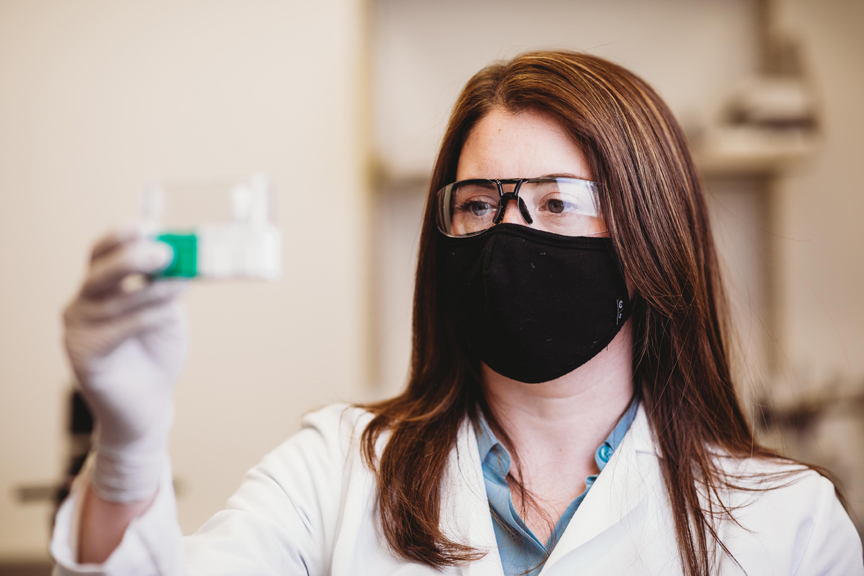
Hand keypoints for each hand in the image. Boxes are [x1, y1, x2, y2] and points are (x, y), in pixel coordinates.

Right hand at [64, 226, 187, 501]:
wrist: (151, 405)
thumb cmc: (158, 354)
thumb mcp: (168, 311)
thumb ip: (169, 285)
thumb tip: (189, 254)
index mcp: (100, 287)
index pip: (101, 252)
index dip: (121, 235)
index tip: (149, 223)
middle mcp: (82, 304)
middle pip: (99, 271)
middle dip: (131, 258)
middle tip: (163, 251)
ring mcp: (78, 330)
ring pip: (113, 301)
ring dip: (150, 291)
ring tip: (180, 283)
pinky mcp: (83, 357)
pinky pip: (116, 330)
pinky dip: (145, 318)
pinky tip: (169, 313)